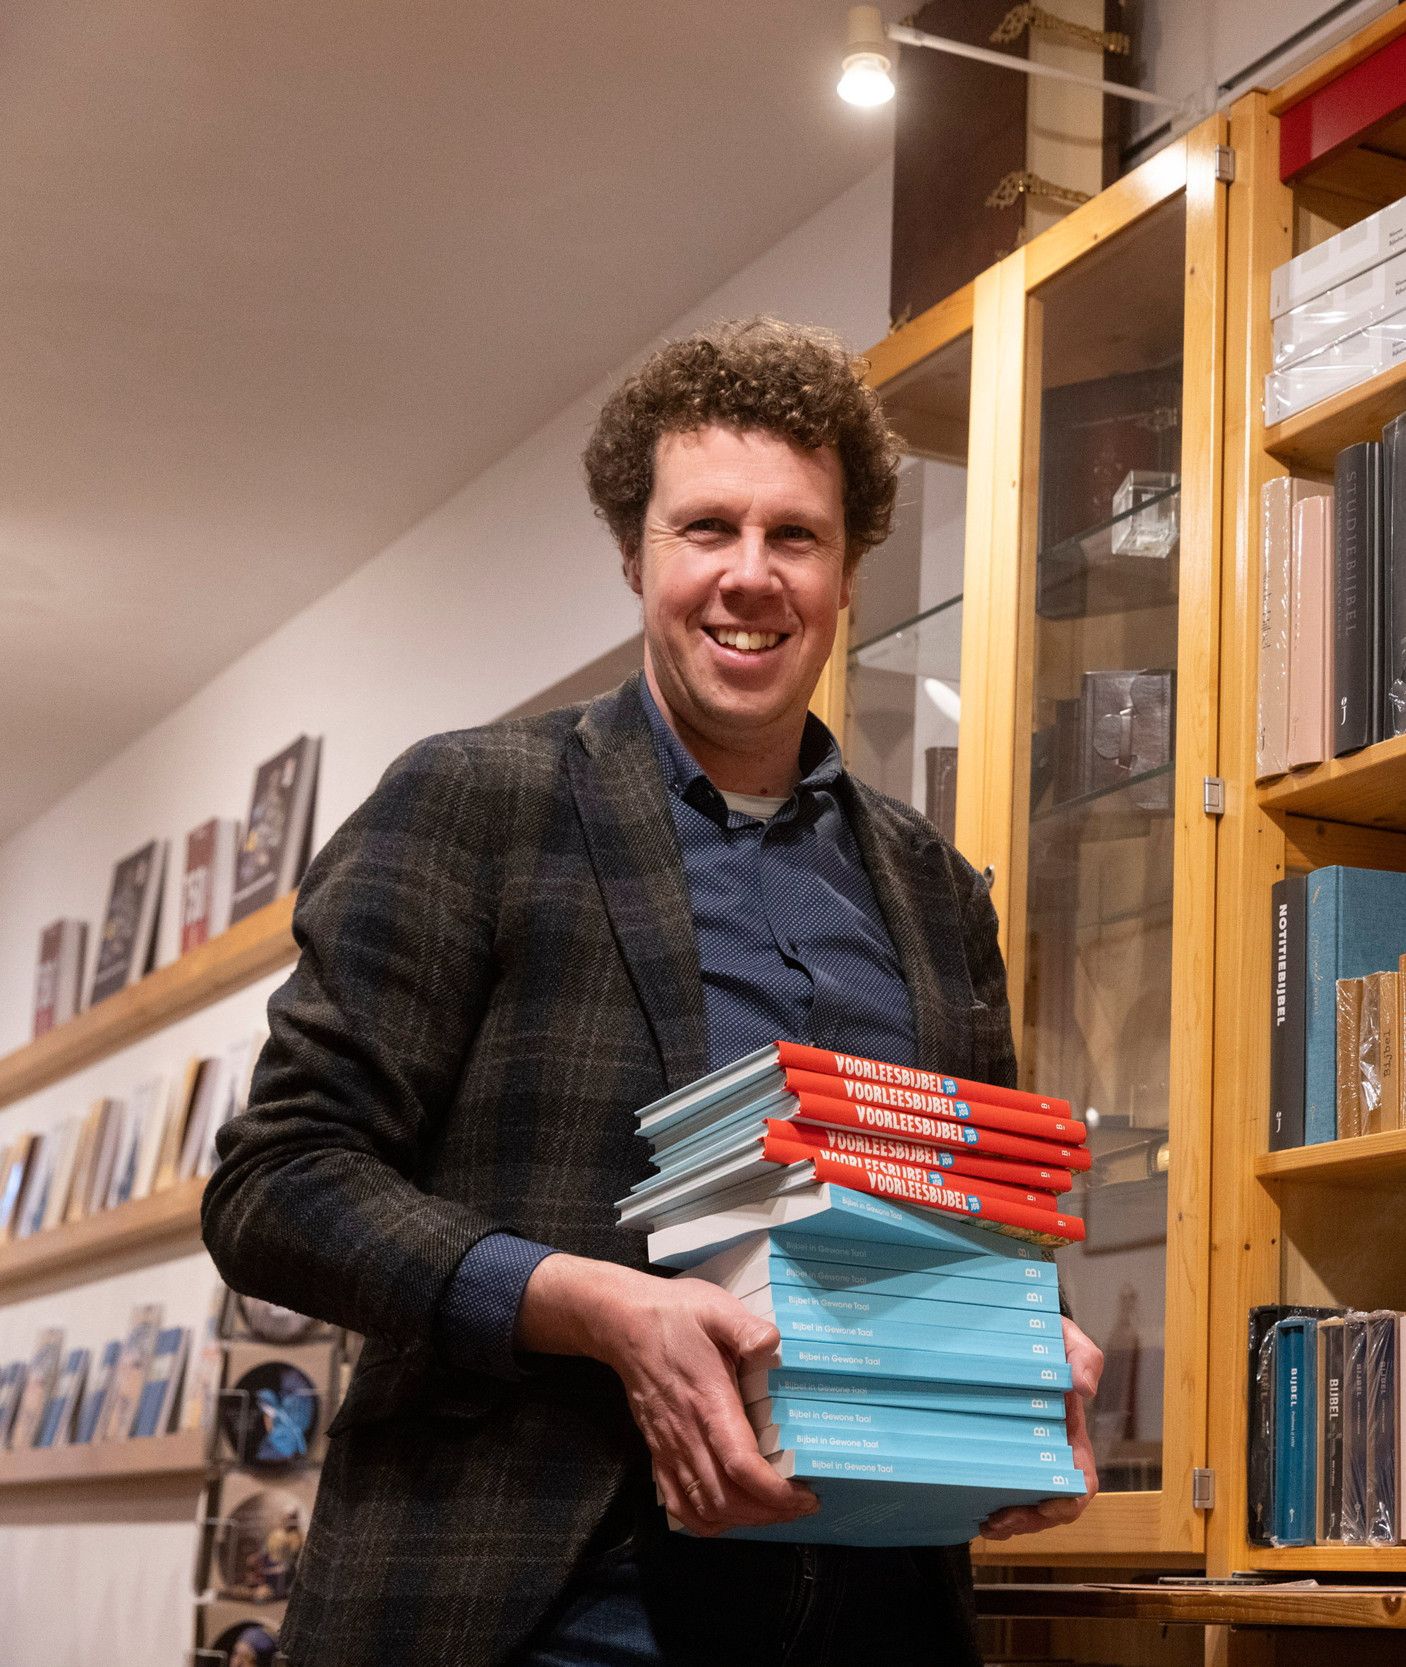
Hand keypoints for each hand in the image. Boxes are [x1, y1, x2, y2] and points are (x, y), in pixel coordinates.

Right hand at [516, 1255, 818, 1536]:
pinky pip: (680, 1506)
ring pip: (705, 1511)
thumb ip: (746, 1328)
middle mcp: (687, 1435)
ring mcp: (669, 1449)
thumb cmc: (676, 1316)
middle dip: (770, 1514)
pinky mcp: (658, 1453)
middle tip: (801, 1505)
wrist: (624, 1324)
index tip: (806, 1495)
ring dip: (743, 1521)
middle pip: (727, 1500)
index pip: (741, 1466)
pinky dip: (709, 1522)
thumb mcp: (716, 1309)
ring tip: (775, 1511)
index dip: (776, 1493)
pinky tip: (733, 1513)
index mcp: (708, 1402)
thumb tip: (773, 1345)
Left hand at [979, 1316, 1102, 1541]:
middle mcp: (1054, 1451)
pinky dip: (996, 1503)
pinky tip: (975, 1506)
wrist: (1021, 1329)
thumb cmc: (1048, 1337)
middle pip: (1054, 1504)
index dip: (1066, 1502)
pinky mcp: (1004, 1450)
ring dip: (1013, 1521)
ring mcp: (1030, 1454)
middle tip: (997, 1523)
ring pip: (1030, 1503)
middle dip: (1030, 1521)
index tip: (1043, 1507)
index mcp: (1073, 1433)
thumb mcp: (1068, 1339)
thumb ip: (1083, 1356)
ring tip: (986, 1524)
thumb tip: (1085, 1388)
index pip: (1080, 1480)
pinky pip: (1007, 1486)